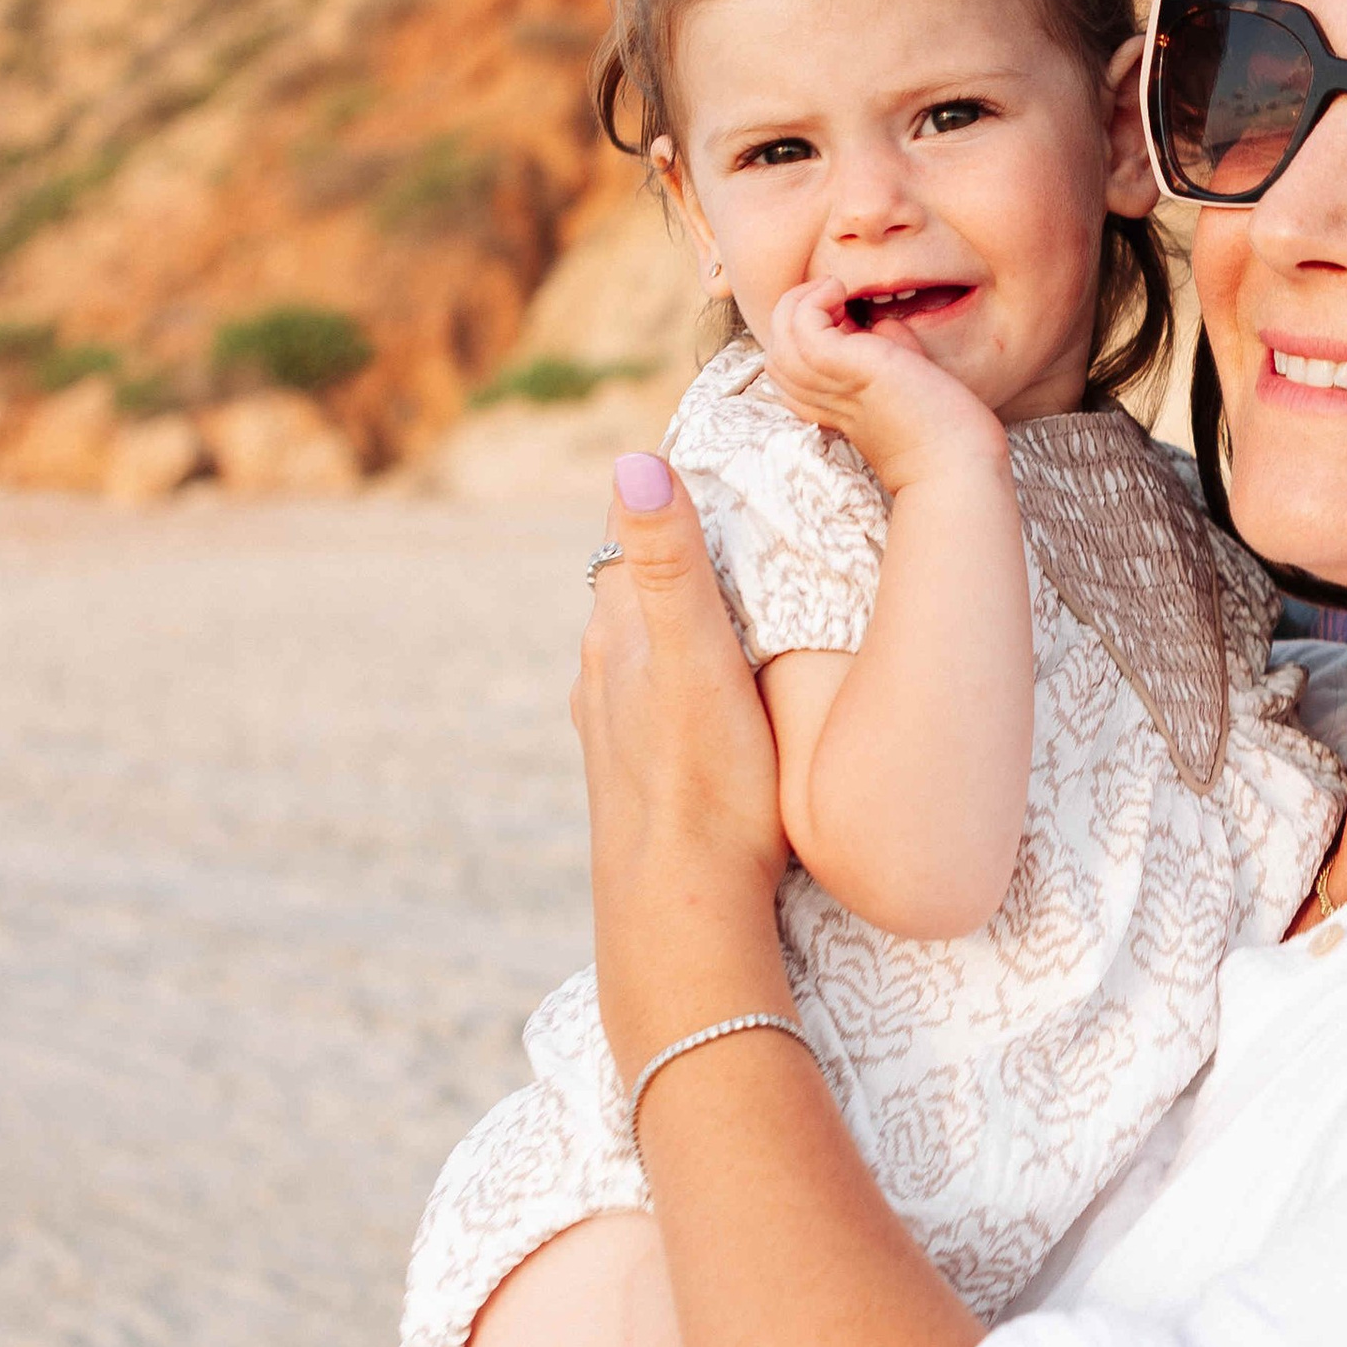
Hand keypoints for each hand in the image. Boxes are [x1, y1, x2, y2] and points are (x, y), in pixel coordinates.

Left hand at [577, 451, 792, 1083]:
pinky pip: (657, 688)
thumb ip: (666, 562)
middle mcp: (601, 670)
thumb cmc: (707, 789)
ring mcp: (613, 724)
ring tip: (737, 574)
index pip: (629, 522)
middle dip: (678, 533)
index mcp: (617, 631)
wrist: (683, 916)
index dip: (669, 475)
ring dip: (679, 602)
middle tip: (745, 490)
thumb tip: (632, 459)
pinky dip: (685, 660)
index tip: (717, 431)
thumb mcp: (695, 661)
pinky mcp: (637, 769)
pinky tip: (716, 677)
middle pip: (634, 576)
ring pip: (642, 635)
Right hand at [763, 278, 1010, 498]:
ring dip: (799, 302)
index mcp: (836, 409)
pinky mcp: (849, 371)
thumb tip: (882, 323)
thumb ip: (891, 349)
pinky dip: (813, 302)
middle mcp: (826, 401)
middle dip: (792, 315)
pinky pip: (803, 328)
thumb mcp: (907, 379)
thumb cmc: (946, 433)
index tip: (842, 318)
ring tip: (834, 290)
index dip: (803, 338)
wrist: (959, 469)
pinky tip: (841, 292)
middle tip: (832, 299)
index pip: (790, 374)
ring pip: (780, 339)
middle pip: (776, 356)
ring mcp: (835, 385)